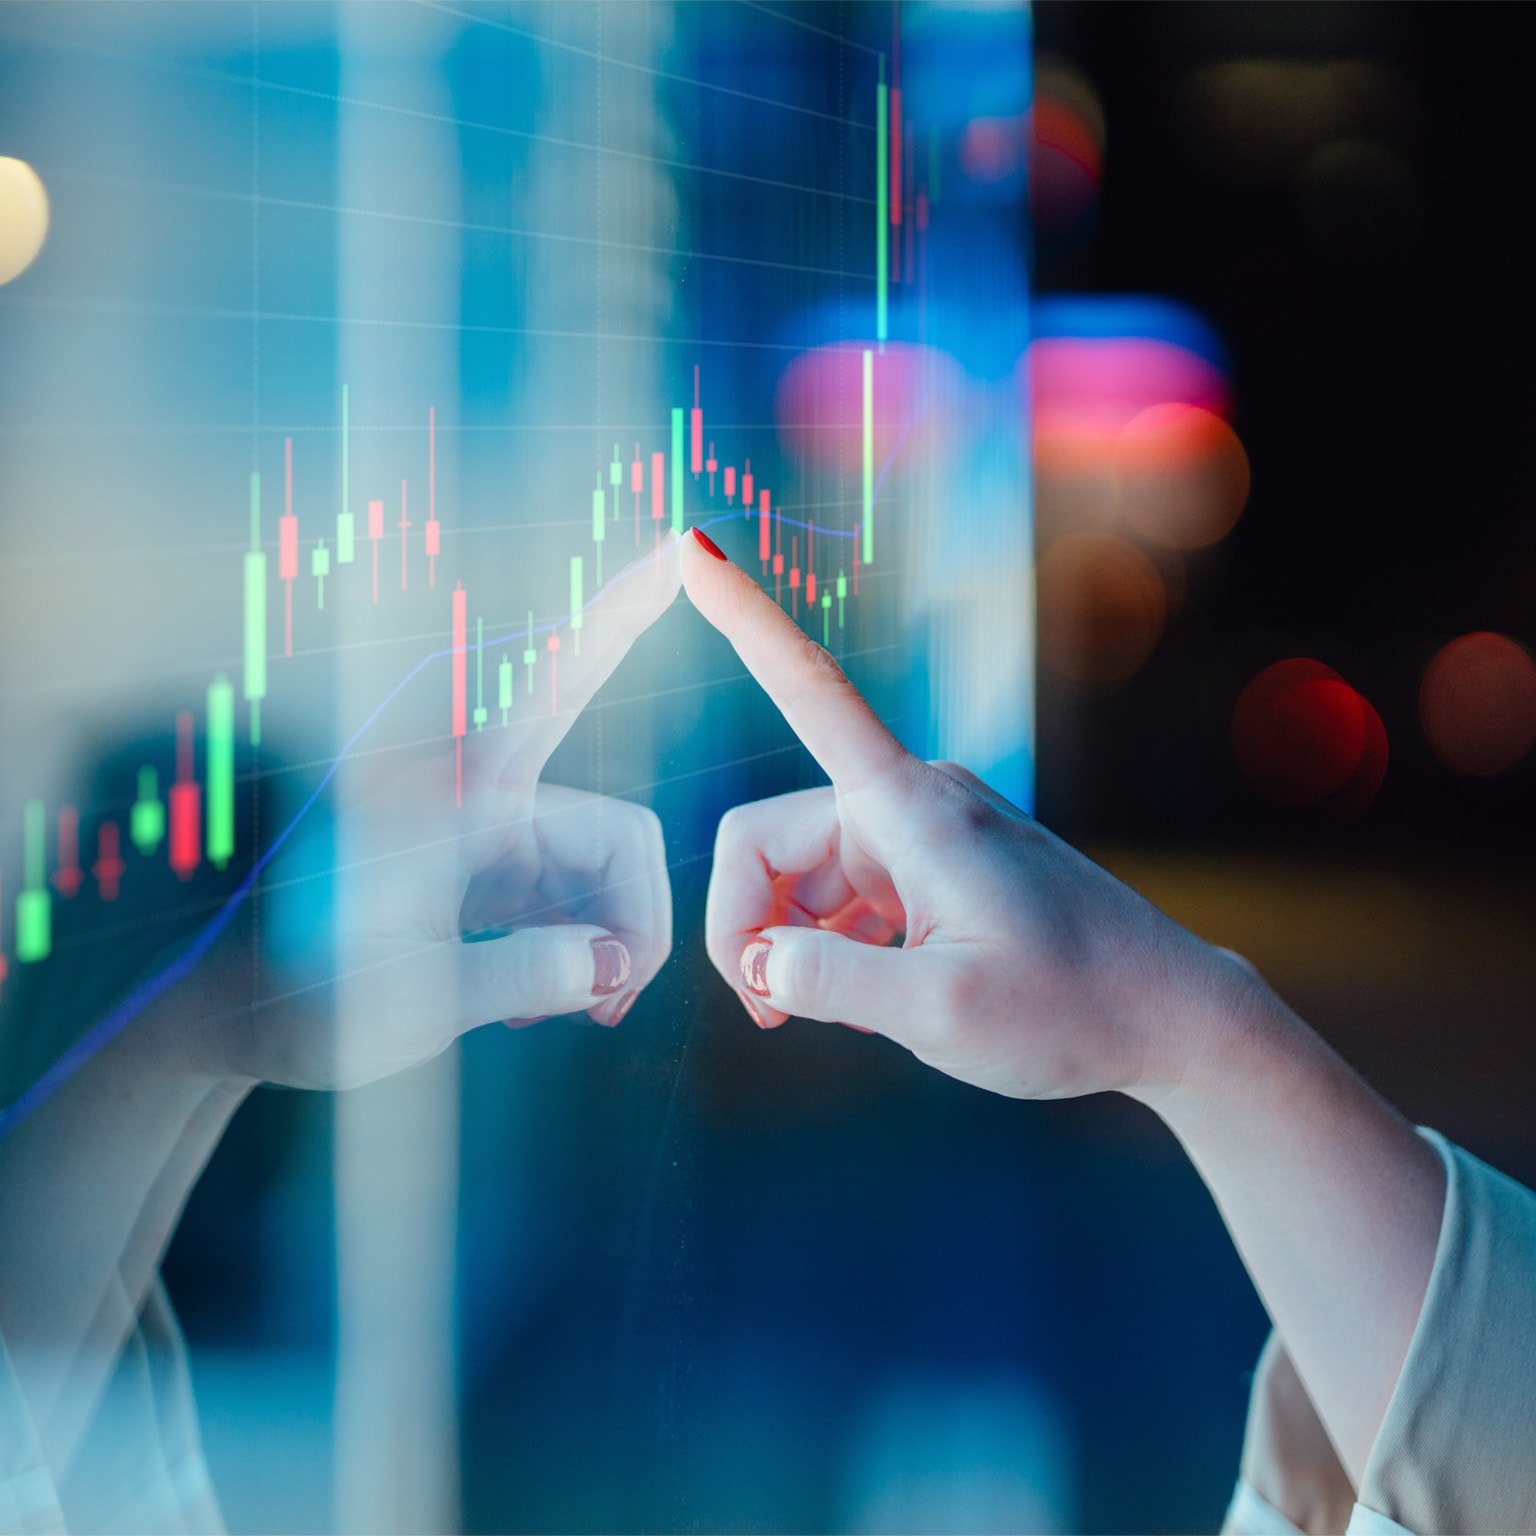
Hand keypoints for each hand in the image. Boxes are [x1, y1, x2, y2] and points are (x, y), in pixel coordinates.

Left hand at [186, 537, 680, 1090]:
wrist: (231, 1015)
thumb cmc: (302, 1000)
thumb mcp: (414, 1005)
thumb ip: (527, 976)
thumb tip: (616, 965)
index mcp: (454, 797)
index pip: (562, 683)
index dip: (626, 616)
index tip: (685, 543)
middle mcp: (478, 796)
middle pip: (621, 837)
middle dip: (637, 920)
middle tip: (612, 1005)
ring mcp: (484, 830)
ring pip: (602, 871)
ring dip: (604, 943)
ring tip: (563, 1011)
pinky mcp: (483, 864)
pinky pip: (570, 891)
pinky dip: (573, 945)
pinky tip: (530, 997)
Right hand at [681, 527, 1245, 1100]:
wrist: (1167, 1016)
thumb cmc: (1071, 1009)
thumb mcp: (940, 1013)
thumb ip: (830, 982)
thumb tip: (759, 961)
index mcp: (909, 807)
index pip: (806, 689)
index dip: (742, 618)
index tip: (690, 546)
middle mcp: (909, 799)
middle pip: (768, 838)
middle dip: (749, 923)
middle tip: (771, 1012)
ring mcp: (921, 831)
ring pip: (800, 871)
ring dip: (792, 943)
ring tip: (832, 1014)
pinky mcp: (934, 863)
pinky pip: (842, 890)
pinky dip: (833, 943)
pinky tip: (870, 994)